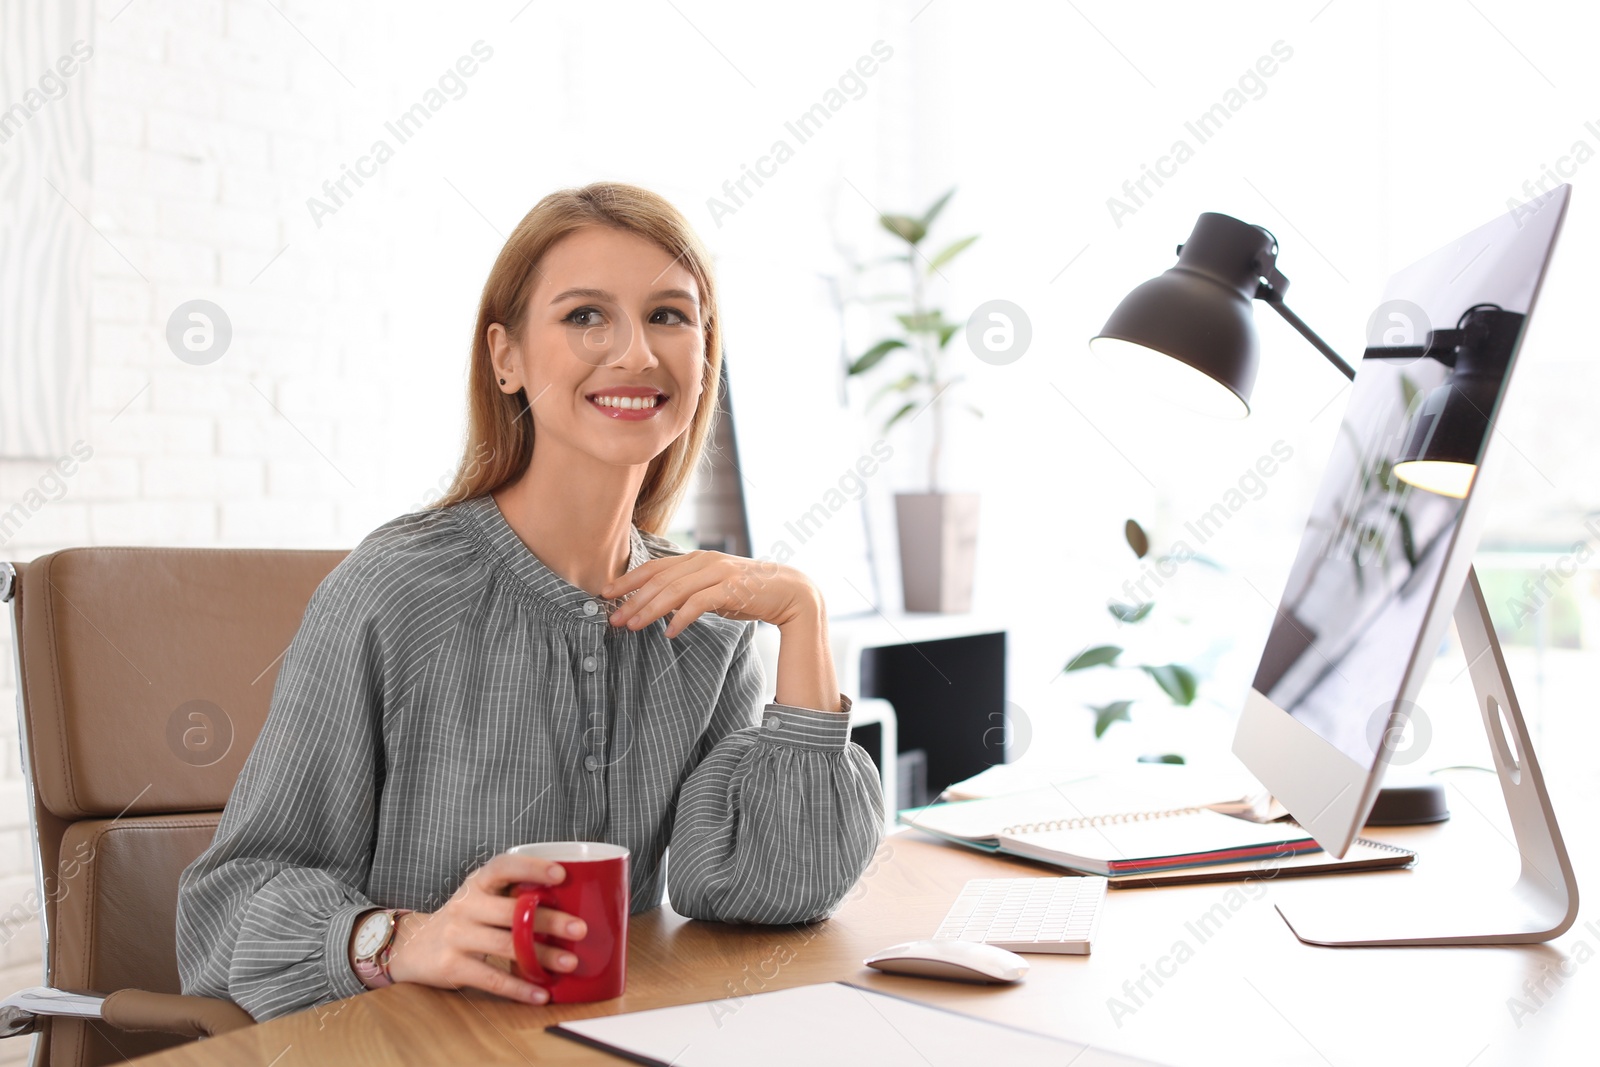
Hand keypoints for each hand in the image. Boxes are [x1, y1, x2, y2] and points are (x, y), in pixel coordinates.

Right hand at [383, 852, 587, 1005]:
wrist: (411, 947)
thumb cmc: (463, 919)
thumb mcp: (480, 899)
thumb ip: (512, 897)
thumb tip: (571, 904)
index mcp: (477, 883)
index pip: (504, 867)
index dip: (532, 868)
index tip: (561, 874)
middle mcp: (465, 905)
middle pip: (512, 912)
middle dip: (549, 921)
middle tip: (580, 929)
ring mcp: (456, 936)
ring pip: (506, 946)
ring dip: (542, 956)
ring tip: (570, 963)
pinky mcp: (451, 966)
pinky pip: (491, 979)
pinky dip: (519, 988)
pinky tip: (542, 994)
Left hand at [603, 552, 819, 636]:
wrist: (789, 592)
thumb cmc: (747, 592)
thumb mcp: (712, 587)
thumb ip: (687, 591)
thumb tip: (657, 605)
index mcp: (695, 558)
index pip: (653, 568)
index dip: (628, 581)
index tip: (606, 595)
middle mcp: (704, 561)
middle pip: (659, 580)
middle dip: (632, 600)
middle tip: (613, 618)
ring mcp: (718, 572)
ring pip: (674, 591)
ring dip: (650, 610)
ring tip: (633, 626)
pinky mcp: (732, 588)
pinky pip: (699, 603)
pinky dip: (681, 618)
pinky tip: (669, 632)